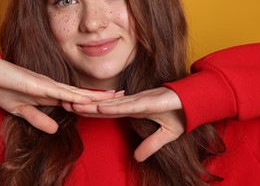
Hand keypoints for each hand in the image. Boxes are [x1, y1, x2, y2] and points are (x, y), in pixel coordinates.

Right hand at [0, 55, 115, 133]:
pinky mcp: (40, 85)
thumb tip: (55, 129)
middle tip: (123, 97)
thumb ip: (39, 119)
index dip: (92, 102)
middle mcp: (53, 87)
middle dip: (103, 97)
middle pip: (82, 94)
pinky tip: (88, 100)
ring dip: (96, 96)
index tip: (109, 104)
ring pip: (77, 93)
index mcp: (50, 94)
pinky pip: (61, 93)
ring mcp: (48, 85)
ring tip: (116, 97)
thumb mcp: (22, 111)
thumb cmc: (3, 89)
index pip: (76, 100)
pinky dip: (75, 97)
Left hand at [65, 87, 184, 161]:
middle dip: (84, 106)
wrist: (195, 103)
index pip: (107, 112)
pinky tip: (99, 108)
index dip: (90, 112)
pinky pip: (127, 106)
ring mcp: (139, 102)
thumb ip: (150, 145)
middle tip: (64, 103)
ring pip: (111, 105)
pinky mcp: (148, 102)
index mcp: (133, 109)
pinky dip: (113, 107)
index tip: (74, 111)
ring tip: (74, 104)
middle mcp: (132, 104)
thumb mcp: (165, 136)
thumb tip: (137, 158)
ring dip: (92, 105)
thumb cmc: (180, 114)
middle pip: (103, 106)